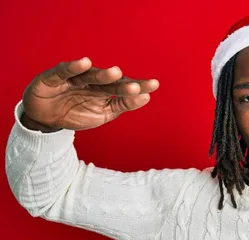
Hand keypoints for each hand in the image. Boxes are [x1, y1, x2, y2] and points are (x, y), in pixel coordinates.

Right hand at [21, 57, 158, 130]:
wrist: (46, 120)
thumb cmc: (76, 113)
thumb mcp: (103, 114)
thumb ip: (122, 105)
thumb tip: (145, 97)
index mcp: (104, 90)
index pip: (123, 87)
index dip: (138, 87)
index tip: (154, 86)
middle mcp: (91, 81)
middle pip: (109, 81)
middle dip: (122, 83)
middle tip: (137, 86)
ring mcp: (73, 78)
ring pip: (89, 75)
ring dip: (102, 74)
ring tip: (115, 73)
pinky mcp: (53, 77)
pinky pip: (64, 71)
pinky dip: (73, 67)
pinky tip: (84, 62)